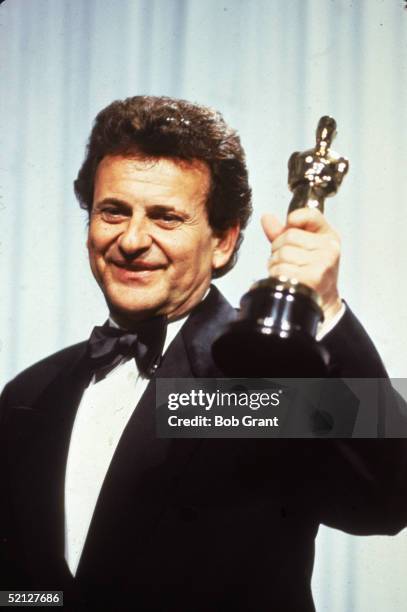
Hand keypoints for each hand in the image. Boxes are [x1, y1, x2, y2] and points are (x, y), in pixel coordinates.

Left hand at [261, 208, 341, 325]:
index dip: (294, 219)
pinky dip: (278, 275)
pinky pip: (282, 269)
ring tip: (288, 271)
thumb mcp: (302, 247)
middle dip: (279, 248)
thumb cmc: (312, 272)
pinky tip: (287, 279)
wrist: (322, 299)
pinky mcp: (313, 277)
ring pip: (283, 253)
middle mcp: (328, 248)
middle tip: (287, 260)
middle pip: (288, 236)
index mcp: (328, 236)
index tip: (290, 226)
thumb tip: (266, 218)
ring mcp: (322, 262)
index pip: (309, 214)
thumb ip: (282, 232)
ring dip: (277, 264)